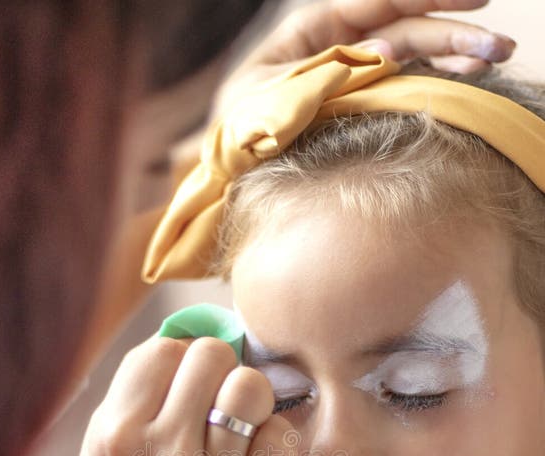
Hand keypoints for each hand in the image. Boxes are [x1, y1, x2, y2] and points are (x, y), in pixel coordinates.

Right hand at [67, 336, 289, 455]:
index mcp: (115, 434)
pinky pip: (279, 437)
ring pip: (251, 389)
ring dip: (247, 397)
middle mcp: (161, 454)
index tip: (183, 380)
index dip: (179, 357)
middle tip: (212, 398)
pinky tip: (251, 454)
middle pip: (213, 357)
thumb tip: (188, 333)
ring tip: (235, 423)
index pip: (164, 350)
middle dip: (216, 368)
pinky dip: (270, 436)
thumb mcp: (99, 451)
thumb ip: (135, 394)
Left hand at [214, 0, 516, 113]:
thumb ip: (326, 76)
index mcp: (315, 30)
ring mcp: (355, 73)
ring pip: (413, 54)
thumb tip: (386, 53)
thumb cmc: (241, 127)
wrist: (230, 166)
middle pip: (406, 28)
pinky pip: (405, 84)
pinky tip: (467, 80)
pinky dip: (436, 80)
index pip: (379, 3)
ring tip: (493, 60)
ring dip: (453, 54)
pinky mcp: (362, 101)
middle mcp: (341, 44)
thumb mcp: (274, 100)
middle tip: (498, 46)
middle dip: (453, 32)